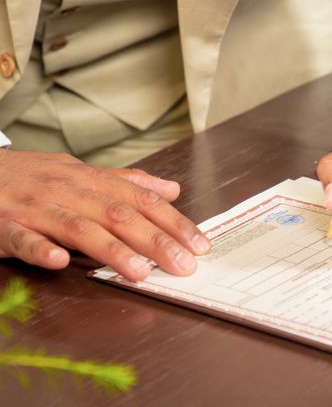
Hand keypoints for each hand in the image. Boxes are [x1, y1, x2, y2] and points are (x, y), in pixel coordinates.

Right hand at [0, 150, 210, 280]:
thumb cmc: (35, 176)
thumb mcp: (83, 173)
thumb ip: (127, 183)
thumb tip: (171, 190)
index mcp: (91, 179)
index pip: (141, 200)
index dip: (173, 222)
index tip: (199, 244)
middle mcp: (69, 190)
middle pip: (119, 214)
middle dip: (155, 241)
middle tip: (183, 265)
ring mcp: (36, 207)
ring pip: (79, 227)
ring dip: (112, 250)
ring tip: (140, 272)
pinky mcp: (4, 225)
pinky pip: (22, 238)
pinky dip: (40, 249)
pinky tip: (59, 262)